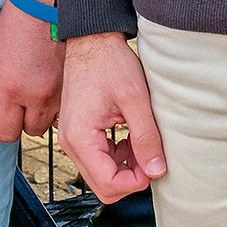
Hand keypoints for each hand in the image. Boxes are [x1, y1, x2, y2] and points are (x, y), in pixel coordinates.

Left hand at [0, 0, 62, 144]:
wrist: (49, 2)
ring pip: (50, 122)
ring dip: (43, 113)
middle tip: (22, 100)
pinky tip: (53, 85)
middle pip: (30, 131)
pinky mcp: (75, 84)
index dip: (2, 126)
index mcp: (12, 89)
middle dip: (24, 120)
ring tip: (38, 91)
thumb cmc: (19, 23)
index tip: (3, 114)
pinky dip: (58, 103)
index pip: (4, 133)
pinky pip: (66, 107)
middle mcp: (37, 95)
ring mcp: (59, 91)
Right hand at [56, 30, 164, 200]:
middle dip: (130, 178)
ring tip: (143, 143)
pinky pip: (97, 159)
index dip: (136, 182)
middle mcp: (70, 142)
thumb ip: (146, 137)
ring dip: (125, 167)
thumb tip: (156, 170)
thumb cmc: (109, 63)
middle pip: (102, 186)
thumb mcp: (135, 99)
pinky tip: (130, 137)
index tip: (154, 165)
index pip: (108, 184)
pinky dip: (117, 156)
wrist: (92, 40)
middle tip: (151, 157)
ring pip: (101, 175)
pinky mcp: (78, 133)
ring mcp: (71, 138)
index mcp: (80, 137)